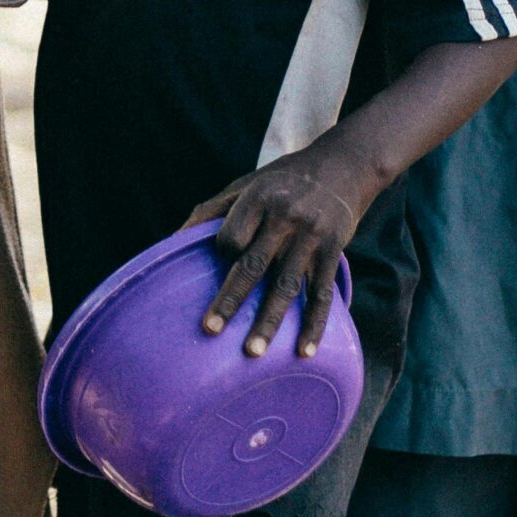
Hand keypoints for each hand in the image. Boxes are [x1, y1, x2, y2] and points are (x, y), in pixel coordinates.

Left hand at [187, 133, 379, 358]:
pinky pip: (323, 293)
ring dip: (270, 321)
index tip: (224, 259)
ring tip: (254, 352)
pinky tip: (304, 350)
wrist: (344, 165)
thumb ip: (212, 210)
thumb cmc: (284, 179)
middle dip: (231, 299)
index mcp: (259, 199)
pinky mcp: (334, 252)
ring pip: (287, 286)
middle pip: (253, 265)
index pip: (230, 237)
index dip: (222, 252)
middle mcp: (285, 218)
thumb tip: (172, 241)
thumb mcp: (247, 183)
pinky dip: (314, 324)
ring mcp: (311, 237)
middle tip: (210, 330)